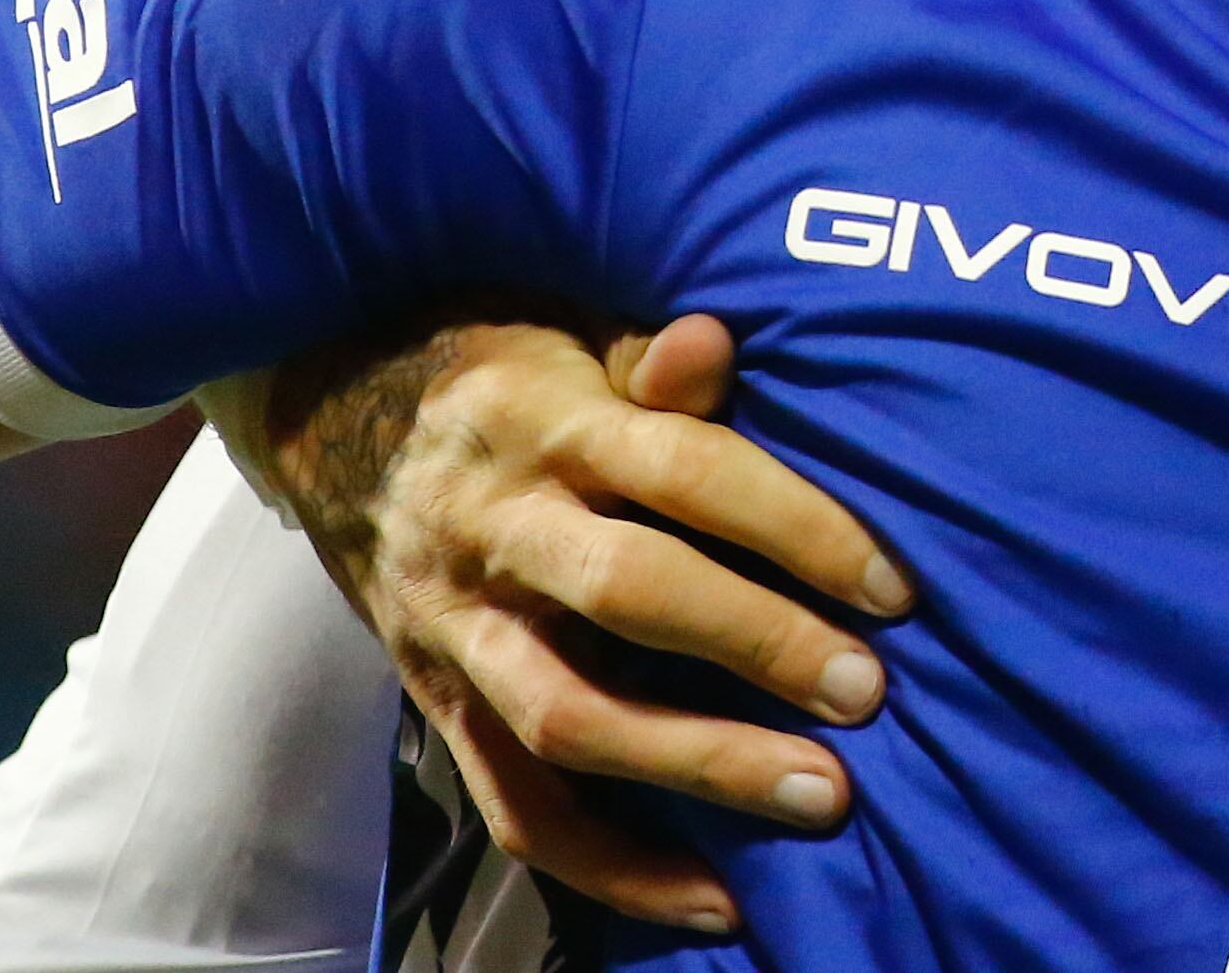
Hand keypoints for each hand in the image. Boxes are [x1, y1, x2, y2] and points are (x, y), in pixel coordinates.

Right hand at [239, 312, 913, 935]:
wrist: (336, 418)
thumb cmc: (505, 368)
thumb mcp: (568, 329)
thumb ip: (649, 353)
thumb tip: (716, 344)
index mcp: (543, 421)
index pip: (684, 470)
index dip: (792, 525)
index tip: (892, 586)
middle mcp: (495, 528)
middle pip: (629, 595)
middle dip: (757, 646)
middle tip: (868, 692)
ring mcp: (457, 627)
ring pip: (569, 716)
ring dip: (697, 767)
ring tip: (817, 797)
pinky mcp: (438, 704)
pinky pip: (516, 805)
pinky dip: (611, 866)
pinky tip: (710, 899)